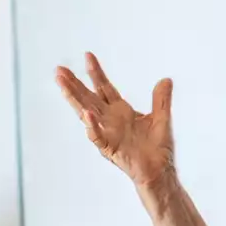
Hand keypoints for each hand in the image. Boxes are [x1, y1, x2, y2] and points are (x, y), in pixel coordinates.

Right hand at [56, 53, 174, 188]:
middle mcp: (110, 120)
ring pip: (86, 113)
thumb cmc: (158, 147)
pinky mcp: (110, 148)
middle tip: (59, 69)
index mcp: (121, 111)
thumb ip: (161, 100)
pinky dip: (92, 125)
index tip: (87, 55)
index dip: (96, 72)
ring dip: (74, 99)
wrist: (160, 170)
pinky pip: (98, 136)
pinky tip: (86, 114)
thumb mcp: (162, 118)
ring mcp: (108, 133)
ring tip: (62, 83)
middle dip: (74, 84)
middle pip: (88, 97)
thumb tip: (166, 80)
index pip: (105, 87)